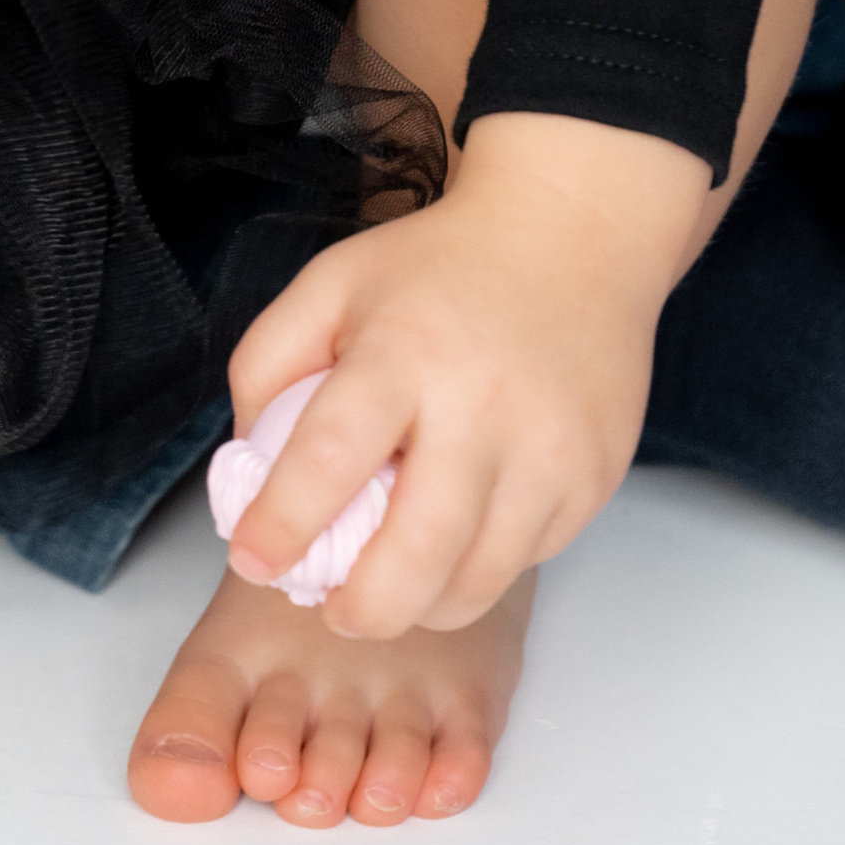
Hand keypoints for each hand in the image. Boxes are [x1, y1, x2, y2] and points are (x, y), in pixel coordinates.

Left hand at [220, 114, 706, 635]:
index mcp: (404, 350)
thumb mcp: (331, 283)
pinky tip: (457, 532)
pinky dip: (480, 568)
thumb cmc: (437, 268)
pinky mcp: (593, 479)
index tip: (254, 559)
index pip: (330, 458)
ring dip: (420, 606)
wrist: (572, 234)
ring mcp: (550, 450)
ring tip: (390, 585)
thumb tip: (251, 469)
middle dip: (361, 610)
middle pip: (417, 554)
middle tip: (332, 609)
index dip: (282, 524)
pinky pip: (526, 561)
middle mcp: (483, 406)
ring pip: (476, 582)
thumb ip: (269, 364)